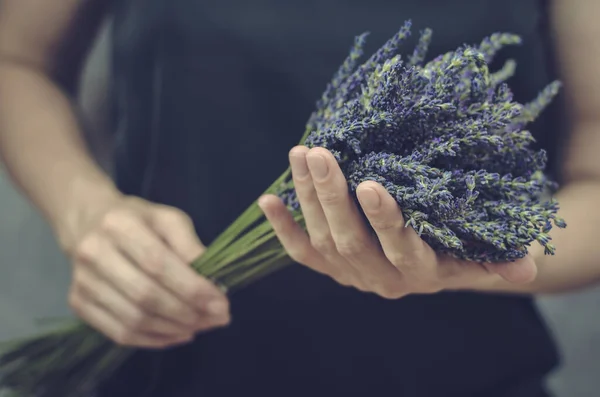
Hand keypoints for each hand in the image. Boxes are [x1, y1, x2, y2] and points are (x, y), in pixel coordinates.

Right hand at [65, 195, 229, 348]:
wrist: (87, 222)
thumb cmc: (137, 219)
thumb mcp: (168, 219)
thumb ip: (190, 246)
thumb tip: (212, 281)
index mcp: (119, 225)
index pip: (158, 263)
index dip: (191, 288)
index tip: (220, 303)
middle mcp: (94, 253)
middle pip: (145, 295)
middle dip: (187, 312)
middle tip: (216, 319)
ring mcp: (82, 282)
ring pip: (133, 319)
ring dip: (173, 329)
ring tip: (200, 326)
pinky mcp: (78, 304)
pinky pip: (119, 333)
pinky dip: (153, 339)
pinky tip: (177, 334)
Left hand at [258, 146, 537, 298]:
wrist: (427, 267)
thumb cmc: (456, 248)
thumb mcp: (477, 254)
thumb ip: (497, 261)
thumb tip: (526, 268)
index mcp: (418, 273)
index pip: (400, 246)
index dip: (385, 219)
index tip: (372, 183)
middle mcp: (379, 279)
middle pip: (350, 239)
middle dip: (333, 196)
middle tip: (320, 153)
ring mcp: (349, 274)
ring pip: (322, 238)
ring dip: (307, 198)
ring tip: (300, 154)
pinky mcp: (329, 267)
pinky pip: (300, 253)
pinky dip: (281, 228)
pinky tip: (266, 200)